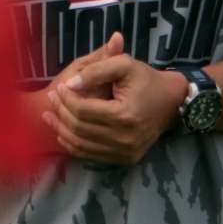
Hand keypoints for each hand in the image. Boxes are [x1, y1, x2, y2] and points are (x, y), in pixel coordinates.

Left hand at [47, 33, 189, 166]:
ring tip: (50, 116)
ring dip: (62, 131)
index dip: (67, 99)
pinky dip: (74, 145)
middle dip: (61, 113)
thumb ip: (96, 70)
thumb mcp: (124, 64)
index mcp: (124, 115)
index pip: (83, 111)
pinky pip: (92, 155)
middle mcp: (125, 138)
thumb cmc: (146, 80)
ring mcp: (125, 152)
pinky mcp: (125, 159)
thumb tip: (70, 84)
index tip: (59, 87)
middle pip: (80, 129)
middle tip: (51, 99)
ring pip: (82, 146)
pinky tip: (63, 132)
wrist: (172, 102)